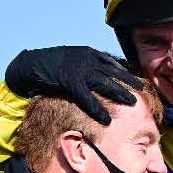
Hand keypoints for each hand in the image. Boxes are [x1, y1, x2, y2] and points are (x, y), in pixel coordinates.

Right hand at [6, 46, 143, 125]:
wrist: (30, 63)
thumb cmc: (50, 64)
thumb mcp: (72, 59)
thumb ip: (85, 65)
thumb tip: (96, 73)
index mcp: (88, 53)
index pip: (111, 62)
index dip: (124, 71)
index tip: (136, 78)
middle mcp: (86, 60)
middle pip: (113, 71)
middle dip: (128, 80)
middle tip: (141, 89)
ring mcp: (79, 71)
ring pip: (105, 83)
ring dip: (120, 93)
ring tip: (133, 103)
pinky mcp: (70, 83)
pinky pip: (87, 98)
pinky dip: (97, 109)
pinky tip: (106, 119)